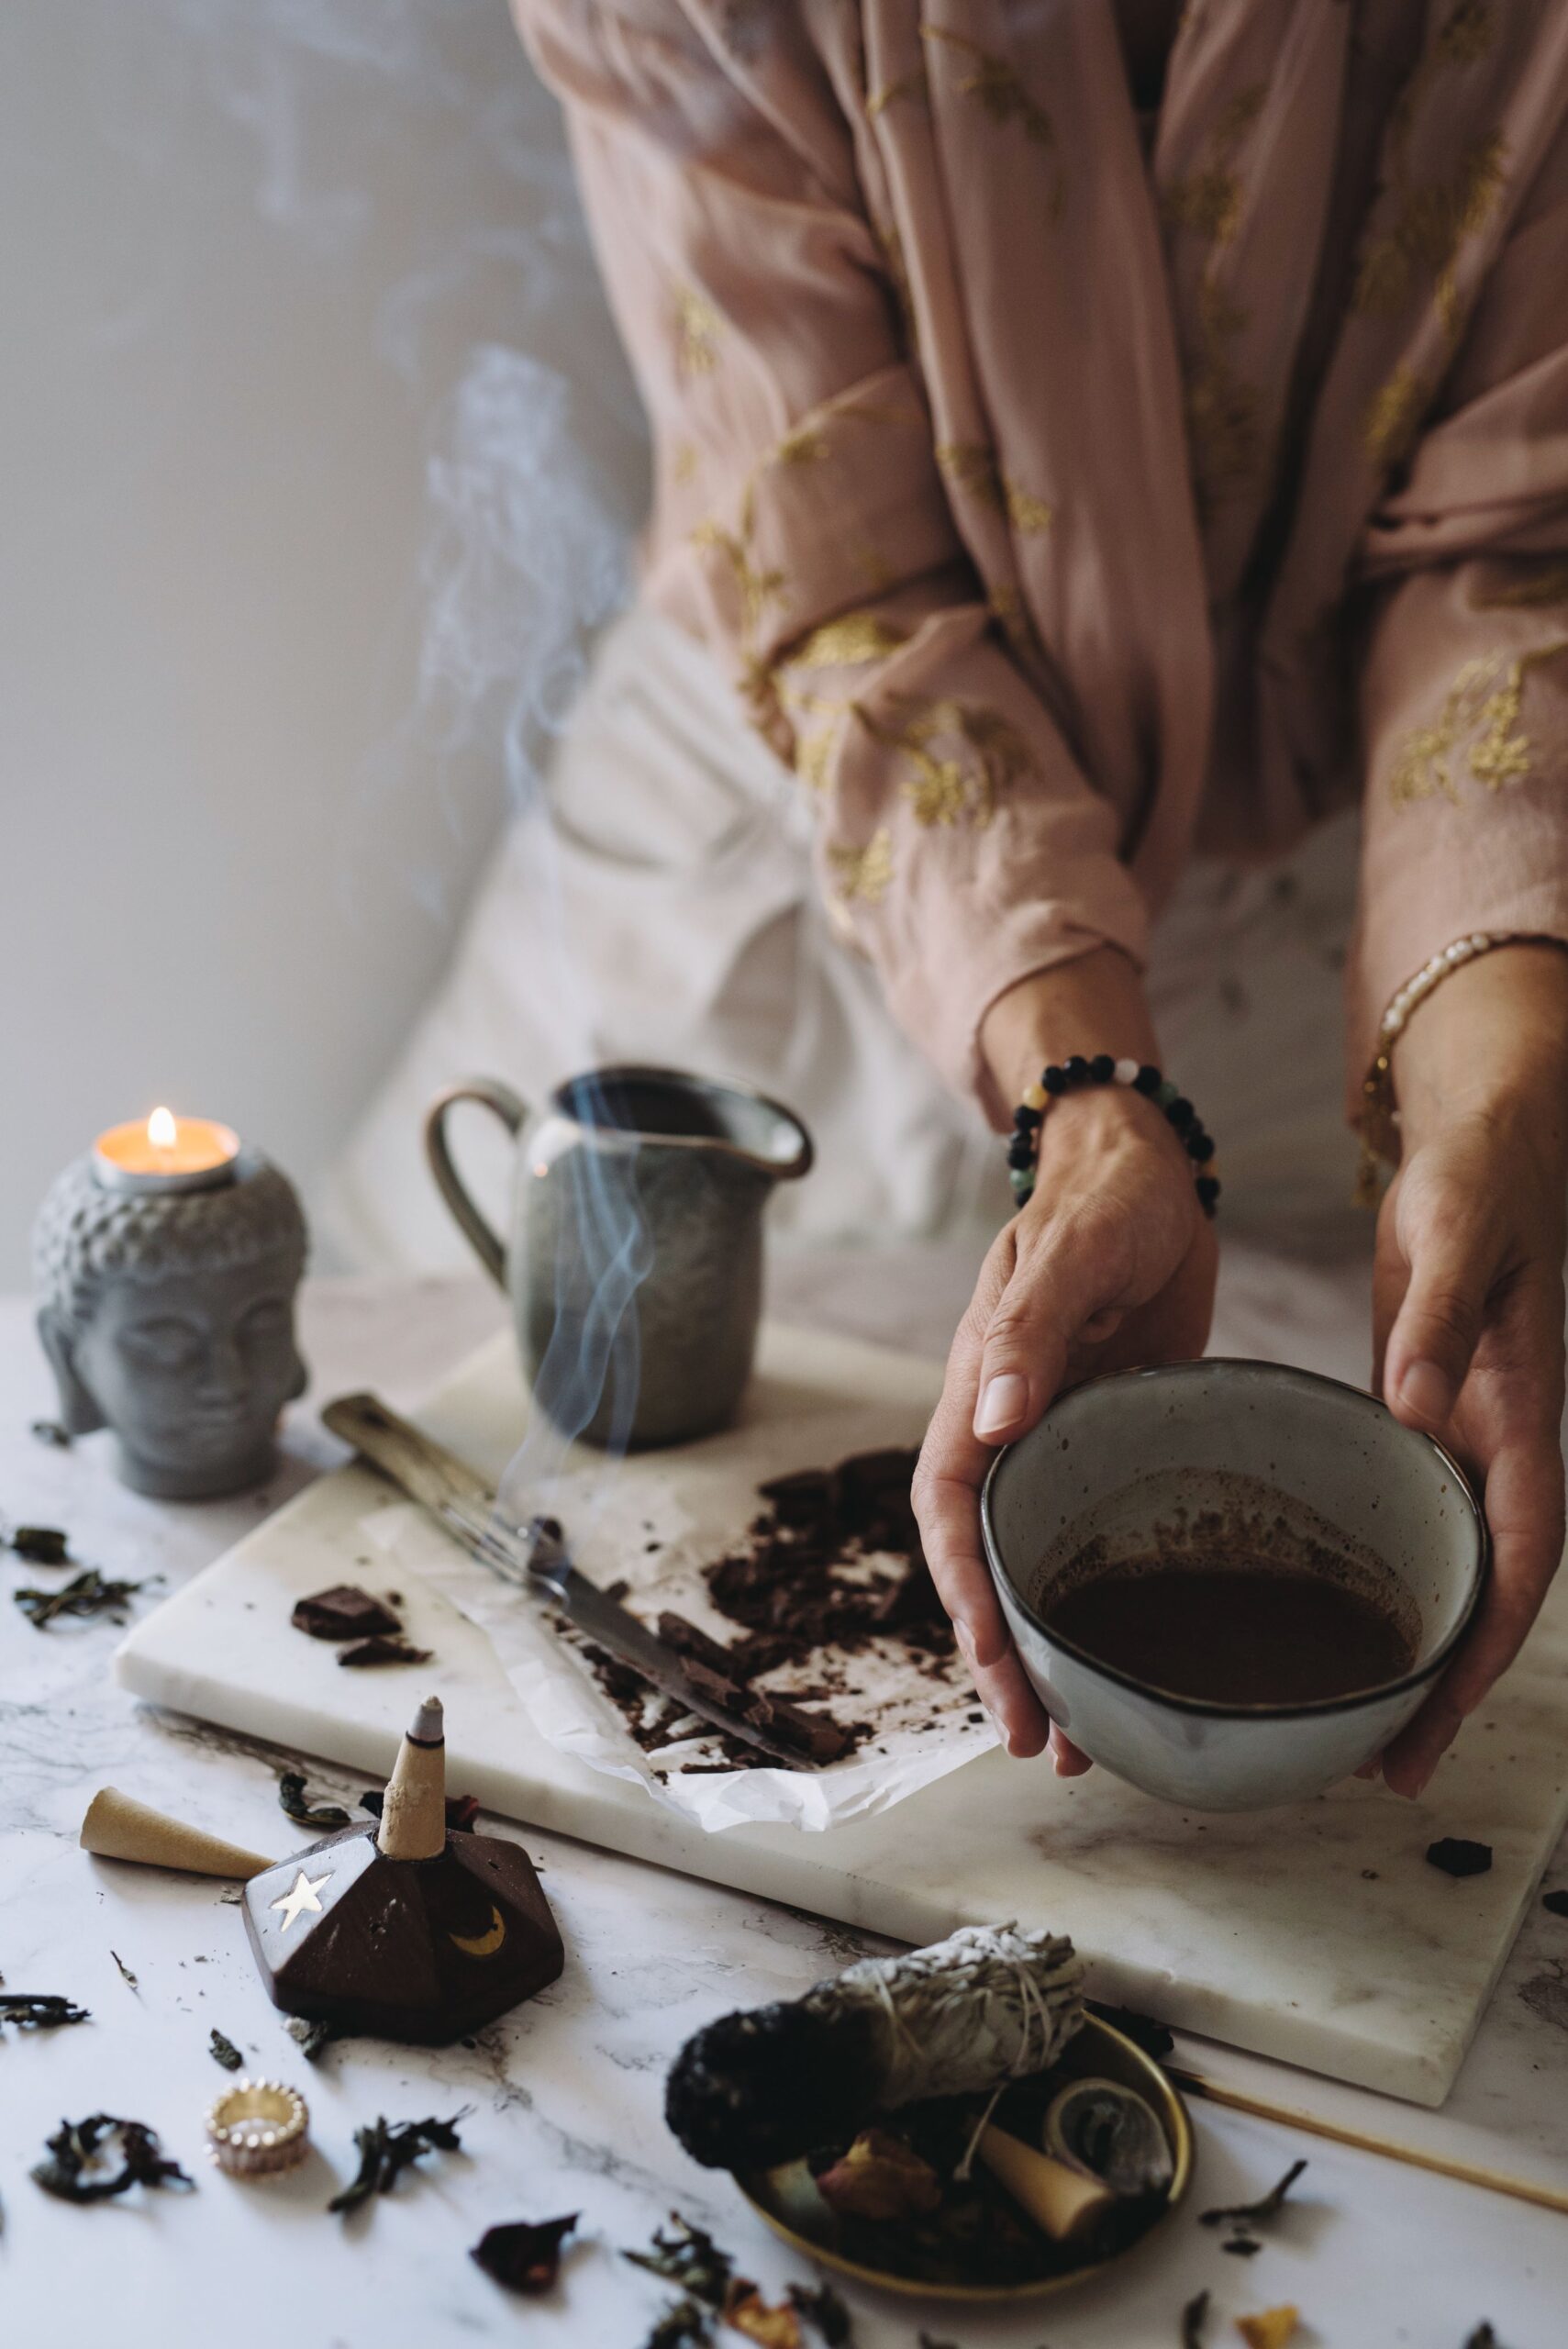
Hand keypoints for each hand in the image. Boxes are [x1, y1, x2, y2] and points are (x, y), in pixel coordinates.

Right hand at [912, 951, 1217, 1762]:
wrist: (1150, 1163)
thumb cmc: (1105, 1197)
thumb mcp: (1071, 1254)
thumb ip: (1027, 1330)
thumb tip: (989, 1421)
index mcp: (980, 1391)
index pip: (953, 1513)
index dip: (967, 1596)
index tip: (996, 1665)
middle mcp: (1010, 1429)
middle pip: (988, 1564)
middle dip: (1004, 1659)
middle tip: (1040, 1745)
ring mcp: (1061, 1441)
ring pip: (1041, 1565)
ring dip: (1051, 1650)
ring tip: (1079, 1741)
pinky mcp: (1116, 1443)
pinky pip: (1098, 1537)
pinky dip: (1106, 1604)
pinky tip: (1133, 1655)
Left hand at [1369, 943, 1567, 1796]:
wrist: (1489, 1136)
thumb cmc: (1480, 1177)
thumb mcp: (1458, 1230)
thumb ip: (1442, 1316)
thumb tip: (1412, 1402)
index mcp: (1517, 1409)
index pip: (1517, 1549)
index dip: (1486, 1636)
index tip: (1443, 1707)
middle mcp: (1497, 1438)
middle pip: (1484, 1585)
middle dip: (1449, 1681)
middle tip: (1391, 1769)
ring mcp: (1465, 1434)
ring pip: (1451, 1562)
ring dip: (1420, 1646)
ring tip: (1365, 1733)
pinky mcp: (1429, 1417)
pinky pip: (1415, 1516)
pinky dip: (1392, 1575)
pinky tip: (1346, 1616)